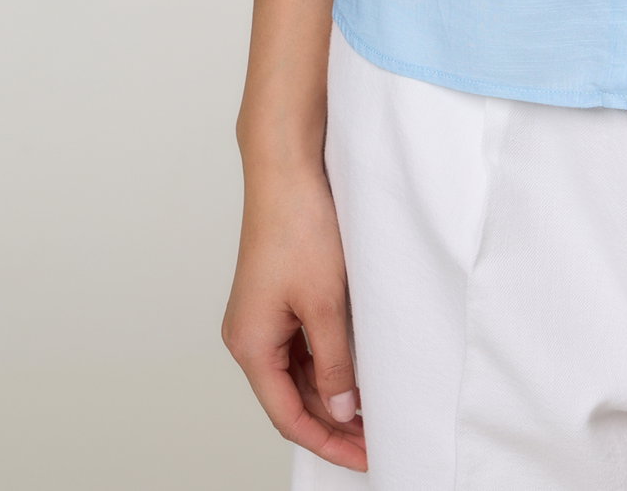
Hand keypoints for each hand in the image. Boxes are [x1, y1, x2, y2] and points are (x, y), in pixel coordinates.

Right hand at [221, 165, 367, 472]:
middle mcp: (250, 336)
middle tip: (377, 442)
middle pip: (292, 398)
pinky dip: (329, 363)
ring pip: (299, 373)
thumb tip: (341, 411)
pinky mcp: (278, 298)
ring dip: (333, 394)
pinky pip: (302, 345)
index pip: (289, 416)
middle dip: (334, 423)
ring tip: (375, 413)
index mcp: (250, 345)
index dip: (328, 442)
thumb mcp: (325, 304)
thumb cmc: (299, 226)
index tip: (365, 457)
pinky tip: (358, 372)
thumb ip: (333, 363)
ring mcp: (263, 317)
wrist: (287, 169)